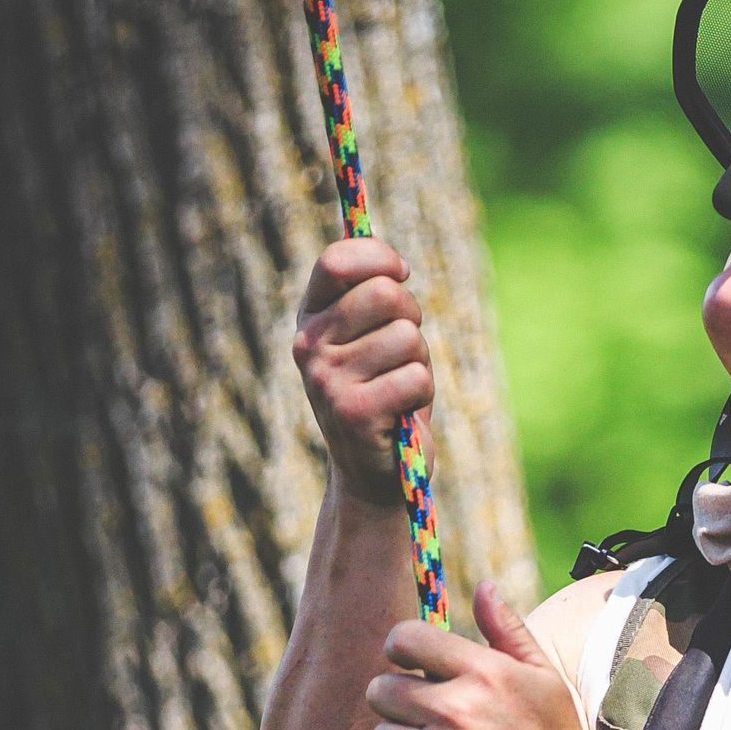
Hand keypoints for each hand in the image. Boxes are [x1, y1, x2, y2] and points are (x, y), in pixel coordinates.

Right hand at [292, 236, 434, 504]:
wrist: (375, 471)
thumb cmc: (385, 392)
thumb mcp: (372, 336)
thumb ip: (373, 294)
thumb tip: (392, 261)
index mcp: (309, 318)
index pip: (337, 261)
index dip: (379, 258)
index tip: (402, 273)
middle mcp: (308, 346)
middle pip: (384, 294)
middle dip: (411, 316)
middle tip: (403, 349)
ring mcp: (327, 380)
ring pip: (407, 337)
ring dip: (419, 361)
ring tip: (400, 386)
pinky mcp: (354, 413)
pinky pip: (416, 377)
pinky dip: (422, 393)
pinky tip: (402, 412)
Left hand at [366, 582, 613, 729]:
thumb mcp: (544, 676)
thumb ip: (507, 630)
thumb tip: (483, 587)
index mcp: (483, 672)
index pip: (404, 639)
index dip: (401, 649)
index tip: (412, 663)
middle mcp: (457, 710)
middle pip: (381, 690)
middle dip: (398, 698)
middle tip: (426, 712)